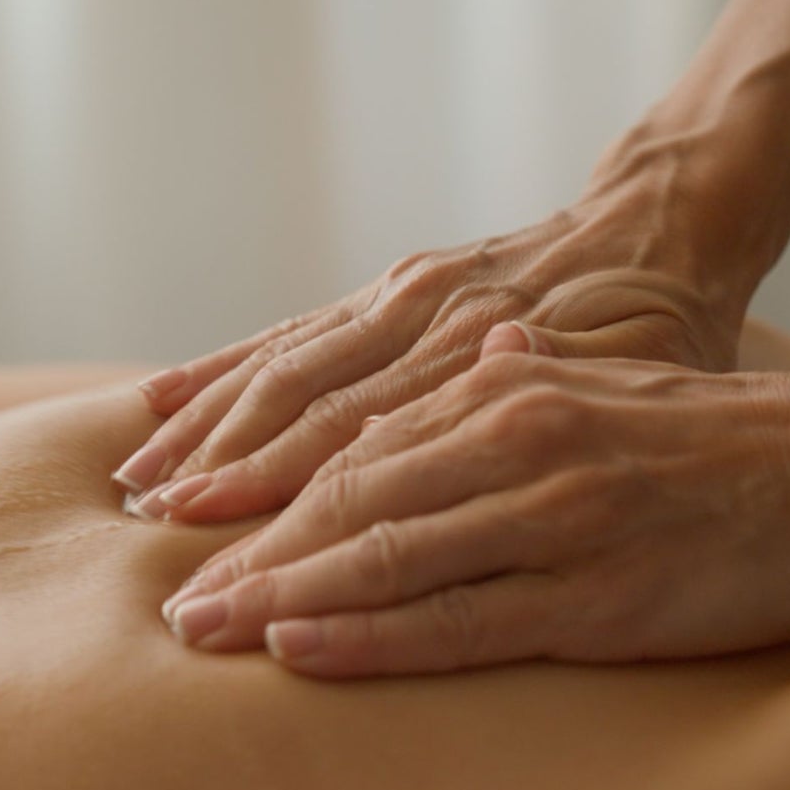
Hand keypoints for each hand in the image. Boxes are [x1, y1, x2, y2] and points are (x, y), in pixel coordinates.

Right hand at [114, 167, 742, 521]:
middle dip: (221, 478)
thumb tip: (450, 463)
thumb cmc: (654, 329)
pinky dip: (219, 366)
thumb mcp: (632, 388)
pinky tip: (159, 397)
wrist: (650, 227)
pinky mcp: (384, 284)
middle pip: (301, 413)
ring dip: (202, 427)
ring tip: (136, 483)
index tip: (225, 561)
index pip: (359, 450)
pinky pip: (289, 329)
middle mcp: (422, 323)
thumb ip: (535, 423)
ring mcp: (396, 297)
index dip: (283, 508)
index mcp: (481, 359)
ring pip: (278, 367)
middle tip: (154, 540)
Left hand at [159, 354, 789, 676]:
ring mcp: (550, 515)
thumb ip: (515, 376)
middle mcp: (512, 439)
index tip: (199, 515)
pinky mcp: (594, 595)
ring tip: (209, 626)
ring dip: (287, 593)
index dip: (266, 479)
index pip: (353, 439)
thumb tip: (480, 359)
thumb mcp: (593, 377)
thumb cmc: (696, 426)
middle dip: (253, 546)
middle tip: (179, 591)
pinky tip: (302, 647)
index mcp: (501, 386)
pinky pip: (458, 618)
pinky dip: (370, 634)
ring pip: (386, 554)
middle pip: (347, 495)